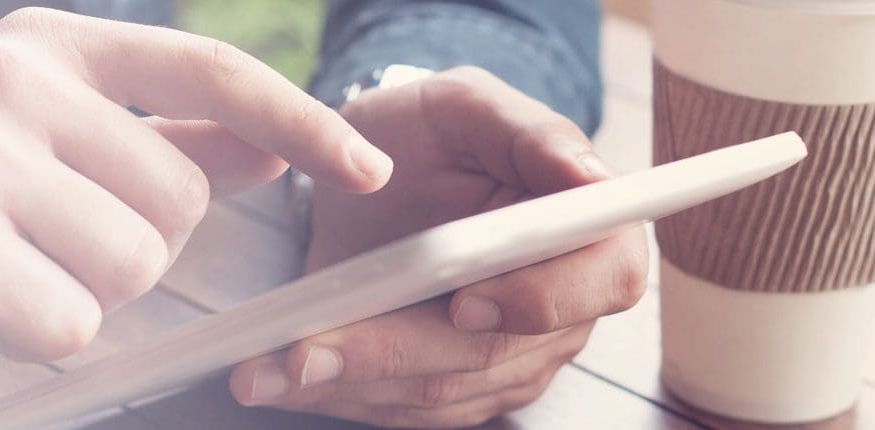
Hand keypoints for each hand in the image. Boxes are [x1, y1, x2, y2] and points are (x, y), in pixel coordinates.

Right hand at [0, 8, 393, 404]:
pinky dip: (39, 338)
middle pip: (178, 197)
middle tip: (43, 245)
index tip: (364, 165)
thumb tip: (266, 144)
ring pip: (133, 263)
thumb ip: (156, 141)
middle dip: (133, 245)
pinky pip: (73, 322)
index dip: (299, 119)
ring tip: (7, 274)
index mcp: (40, 49)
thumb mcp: (41, 148)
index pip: (205, 72)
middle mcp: (7, 83)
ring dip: (85, 294)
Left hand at [229, 67, 648, 426]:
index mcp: (591, 230)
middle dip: (395, 352)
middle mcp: (565, 306)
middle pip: (495, 353)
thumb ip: (527, 129)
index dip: (540, 299)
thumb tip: (584, 172)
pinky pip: (402, 408)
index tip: (463, 302)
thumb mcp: (466, 105)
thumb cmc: (428, 133)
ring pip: (439, 392)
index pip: (602, 279)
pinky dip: (337, 393)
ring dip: (350, 381)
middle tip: (310, 349)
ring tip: (272, 365)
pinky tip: (280, 377)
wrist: (372, 173)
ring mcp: (512, 357)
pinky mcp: (456, 388)